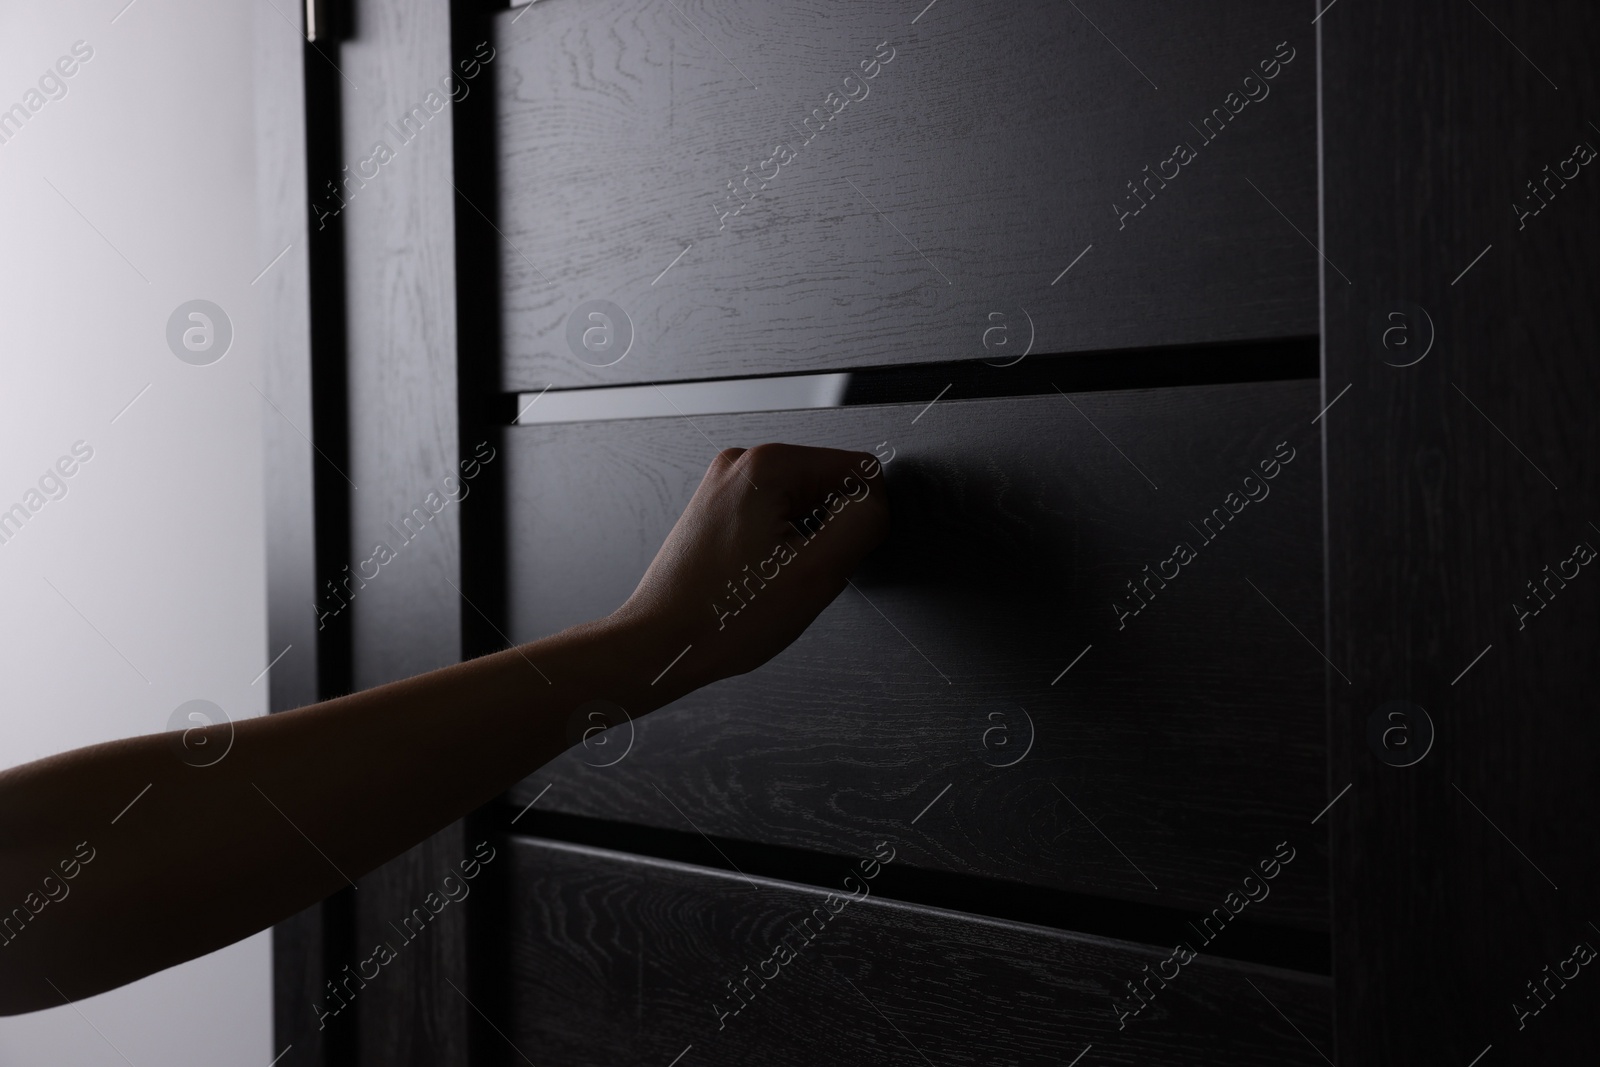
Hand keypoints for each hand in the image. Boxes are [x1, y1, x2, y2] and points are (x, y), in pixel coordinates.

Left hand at [609, 443, 888, 691]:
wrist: (663, 644)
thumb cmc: (721, 618)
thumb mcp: (817, 572)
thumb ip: (864, 523)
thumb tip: (878, 501)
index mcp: (768, 464)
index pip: (860, 470)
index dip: (862, 521)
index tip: (830, 556)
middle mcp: (742, 463)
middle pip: (830, 487)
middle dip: (828, 534)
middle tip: (795, 574)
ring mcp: (726, 486)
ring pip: (806, 507)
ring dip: (804, 545)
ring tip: (771, 579)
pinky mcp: (720, 511)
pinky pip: (777, 520)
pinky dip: (781, 550)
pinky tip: (757, 578)